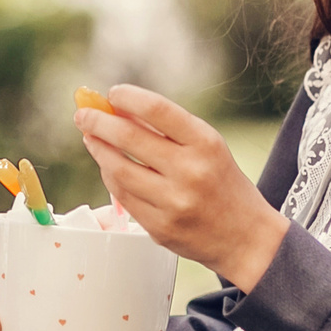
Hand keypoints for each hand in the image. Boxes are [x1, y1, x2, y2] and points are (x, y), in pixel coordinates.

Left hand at [77, 86, 288, 290]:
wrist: (246, 237)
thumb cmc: (222, 184)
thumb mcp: (208, 148)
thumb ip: (168, 129)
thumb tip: (119, 107)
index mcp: (206, 144)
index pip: (158, 110)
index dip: (129, 98)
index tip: (112, 93)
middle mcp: (190, 172)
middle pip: (130, 138)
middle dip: (99, 122)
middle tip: (83, 114)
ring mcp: (173, 203)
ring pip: (119, 169)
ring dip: (98, 149)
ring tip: (90, 137)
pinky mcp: (160, 228)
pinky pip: (123, 196)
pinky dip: (110, 176)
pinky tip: (107, 165)